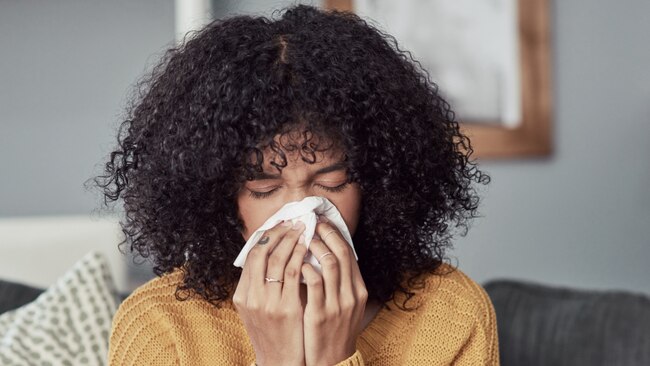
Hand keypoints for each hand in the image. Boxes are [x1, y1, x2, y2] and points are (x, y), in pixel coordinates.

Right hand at [233, 220, 307, 365]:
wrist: (279, 362)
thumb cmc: (272, 333)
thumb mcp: (256, 309)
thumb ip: (258, 285)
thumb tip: (268, 255)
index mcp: (243, 295)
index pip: (251, 255)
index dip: (266, 236)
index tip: (280, 225)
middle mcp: (252, 297)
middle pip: (262, 253)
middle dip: (279, 233)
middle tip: (293, 222)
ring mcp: (268, 303)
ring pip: (278, 260)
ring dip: (291, 241)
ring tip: (302, 230)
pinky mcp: (287, 309)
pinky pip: (295, 274)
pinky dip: (301, 257)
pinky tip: (308, 249)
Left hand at [300, 220, 367, 365]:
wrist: (332, 361)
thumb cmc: (334, 330)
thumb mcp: (345, 305)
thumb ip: (340, 283)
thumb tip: (327, 255)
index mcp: (358, 290)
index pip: (350, 253)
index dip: (336, 234)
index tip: (322, 222)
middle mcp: (351, 294)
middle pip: (342, 253)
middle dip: (326, 234)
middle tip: (311, 223)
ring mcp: (337, 304)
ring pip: (331, 264)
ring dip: (316, 247)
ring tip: (303, 238)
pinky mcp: (321, 314)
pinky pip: (315, 284)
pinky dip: (306, 268)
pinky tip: (297, 263)